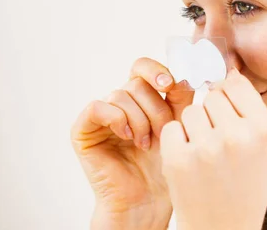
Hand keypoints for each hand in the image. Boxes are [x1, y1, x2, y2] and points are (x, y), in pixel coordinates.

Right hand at [70, 57, 195, 228]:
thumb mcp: (179, 124)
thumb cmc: (165, 165)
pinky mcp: (84, 130)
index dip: (156, 71)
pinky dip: (116, 119)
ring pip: (120, 95)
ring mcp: (102, 115)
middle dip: (155, 108)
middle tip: (162, 132)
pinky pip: (98, 107)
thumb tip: (182, 73)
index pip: (143, 67)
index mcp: (143, 98)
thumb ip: (181, 97)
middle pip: (136, 83)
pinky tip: (127, 137)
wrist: (148, 199)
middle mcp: (121, 103)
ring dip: (140, 120)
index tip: (170, 85)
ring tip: (146, 144)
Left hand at [160, 67, 266, 229]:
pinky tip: (190, 161)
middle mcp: (237, 135)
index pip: (236, 84)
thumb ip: (247, 106)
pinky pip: (173, 128)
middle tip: (219, 142)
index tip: (227, 112)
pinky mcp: (179, 159)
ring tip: (205, 153)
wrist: (225, 227)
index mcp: (263, 129)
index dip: (228, 95)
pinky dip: (177, 141)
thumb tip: (226, 67)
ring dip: (194, 127)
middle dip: (212, 113)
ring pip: (192, 110)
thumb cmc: (244, 183)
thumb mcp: (261, 145)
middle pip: (212, 95)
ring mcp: (207, 147)